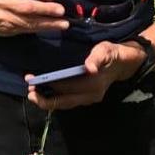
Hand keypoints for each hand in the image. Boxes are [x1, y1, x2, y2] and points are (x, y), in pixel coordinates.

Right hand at [0, 0, 67, 35]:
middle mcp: (3, 1)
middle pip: (26, 6)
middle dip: (45, 9)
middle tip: (61, 10)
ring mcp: (5, 17)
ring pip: (29, 21)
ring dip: (48, 22)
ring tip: (63, 23)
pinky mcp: (10, 29)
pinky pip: (29, 29)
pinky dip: (43, 28)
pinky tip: (55, 27)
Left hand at [25, 39, 146, 110]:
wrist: (126, 62)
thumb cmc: (113, 53)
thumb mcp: (106, 50)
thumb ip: (97, 58)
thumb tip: (89, 67)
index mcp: (93, 86)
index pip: (65, 90)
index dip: (48, 88)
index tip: (33, 82)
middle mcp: (89, 96)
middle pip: (62, 103)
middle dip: (43, 99)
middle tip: (29, 90)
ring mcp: (88, 98)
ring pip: (64, 104)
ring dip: (48, 99)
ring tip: (33, 91)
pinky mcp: (86, 96)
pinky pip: (67, 100)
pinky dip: (55, 97)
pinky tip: (45, 90)